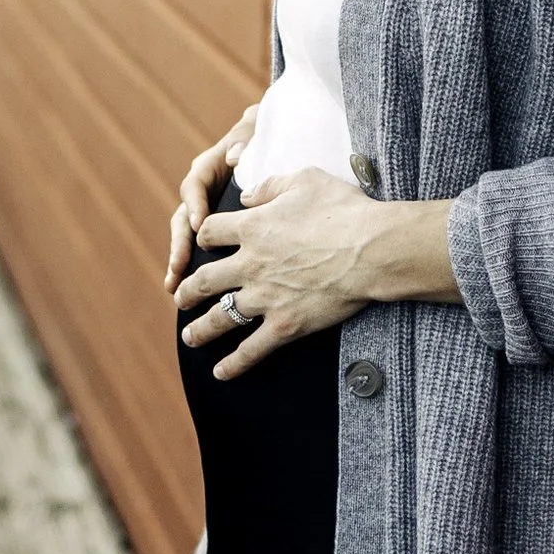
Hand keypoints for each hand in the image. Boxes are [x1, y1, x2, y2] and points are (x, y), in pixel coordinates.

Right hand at [164, 105, 258, 287]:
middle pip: (185, 219)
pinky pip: (207, 248)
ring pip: (190, 239)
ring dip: (181, 263)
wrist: (282, 140)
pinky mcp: (222, 229)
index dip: (195, 205)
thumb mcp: (257, 125)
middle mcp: (204, 192)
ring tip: (175, 289)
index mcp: (210, 166)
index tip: (201, 225)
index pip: (195, 186)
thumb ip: (246, 134)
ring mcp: (210, 211)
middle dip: (180, 246)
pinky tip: (198, 291)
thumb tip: (233, 156)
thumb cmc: (267, 130)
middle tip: (177, 270)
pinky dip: (201, 268)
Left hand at [172, 169, 457, 378]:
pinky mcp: (285, 325)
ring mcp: (264, 298)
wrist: (372, 250)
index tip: (204, 242)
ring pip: (220, 317)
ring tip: (189, 337)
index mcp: (252, 228)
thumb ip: (269, 186)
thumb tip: (246, 194)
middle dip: (188, 291)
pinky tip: (221, 373)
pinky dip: (234, 364)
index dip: (203, 236)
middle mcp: (250, 265)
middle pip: (203, 280)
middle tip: (181, 297)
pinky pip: (252, 349)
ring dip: (200, 330)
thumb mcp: (305, 180)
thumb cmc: (345, 210)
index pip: (209, 232)